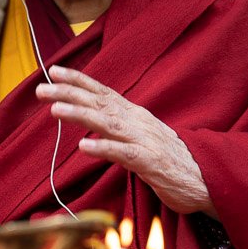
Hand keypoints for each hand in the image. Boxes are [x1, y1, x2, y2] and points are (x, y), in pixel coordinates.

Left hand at [35, 65, 213, 215]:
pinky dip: (105, 148)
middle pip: (99, 103)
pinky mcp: (151, 163)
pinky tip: (85, 147)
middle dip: (69, 94)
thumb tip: (92, 117)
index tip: (54, 70)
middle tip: (41, 88)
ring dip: (81, 115)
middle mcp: (137, 121)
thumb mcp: (141, 134)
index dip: (78, 80)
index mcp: (133, 114)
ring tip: (55, 110)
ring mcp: (144, 140)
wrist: (206, 177)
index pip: (102, 91)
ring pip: (108, 124)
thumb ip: (118, 124)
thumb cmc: (169, 157)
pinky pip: (125, 154)